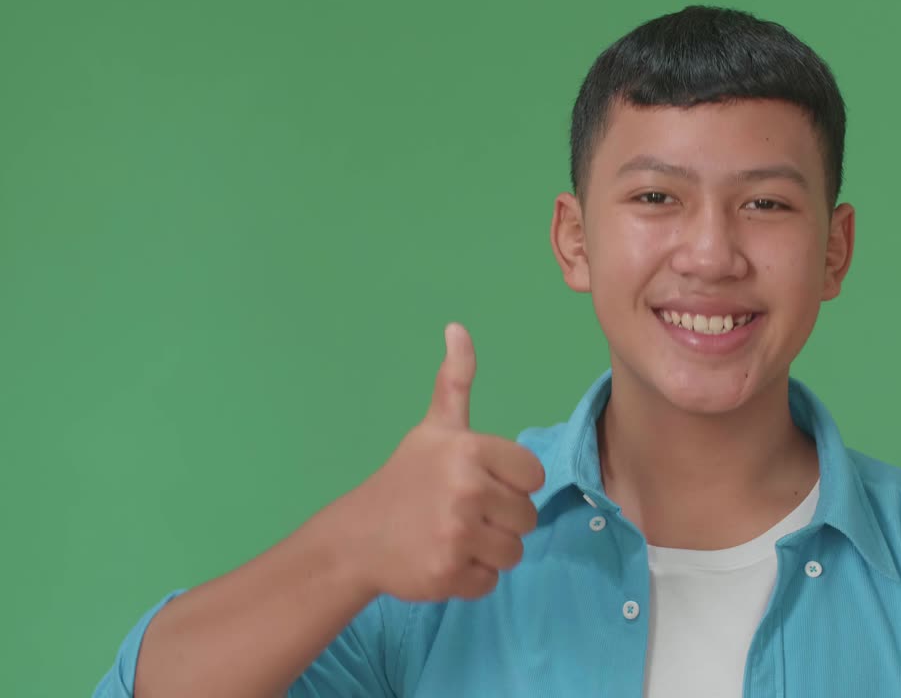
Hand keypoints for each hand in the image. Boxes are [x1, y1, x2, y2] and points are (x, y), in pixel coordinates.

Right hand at [328, 323, 545, 602]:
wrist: (357, 537)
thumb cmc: (405, 479)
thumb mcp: (434, 428)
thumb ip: (455, 381)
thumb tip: (458, 328)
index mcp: (470, 449)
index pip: (533, 476)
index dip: (511, 483)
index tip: (477, 483)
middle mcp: (466, 488)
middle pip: (527, 517)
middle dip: (499, 520)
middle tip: (460, 513)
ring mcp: (457, 533)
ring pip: (514, 552)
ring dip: (488, 551)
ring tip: (453, 536)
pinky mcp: (448, 573)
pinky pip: (490, 582)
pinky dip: (470, 578)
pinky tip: (442, 559)